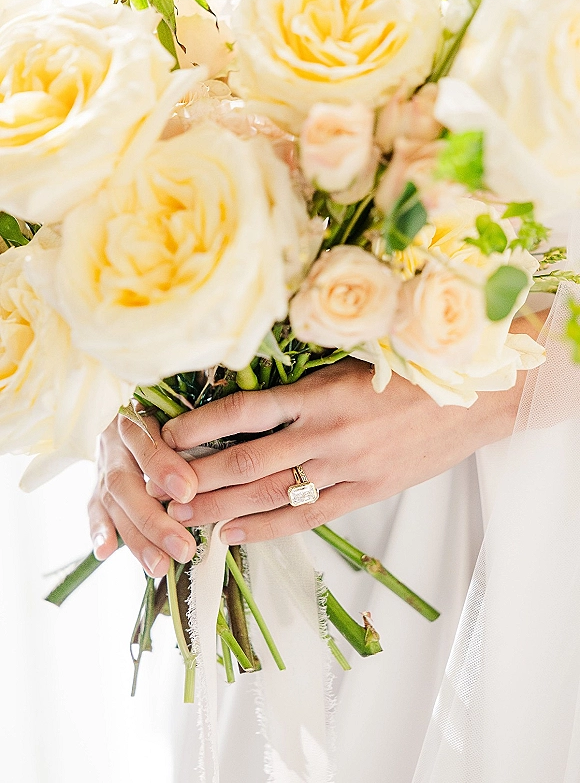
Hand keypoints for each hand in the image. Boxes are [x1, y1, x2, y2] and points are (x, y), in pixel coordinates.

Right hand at [88, 412, 197, 576]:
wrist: (140, 411)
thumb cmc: (177, 417)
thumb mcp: (184, 414)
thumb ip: (196, 435)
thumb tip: (220, 469)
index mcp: (139, 416)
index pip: (146, 441)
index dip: (163, 466)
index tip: (188, 491)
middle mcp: (115, 441)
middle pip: (126, 482)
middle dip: (154, 520)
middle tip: (183, 548)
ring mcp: (103, 465)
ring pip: (113, 502)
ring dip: (136, 537)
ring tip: (160, 565)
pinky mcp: (97, 485)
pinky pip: (93, 508)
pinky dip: (99, 530)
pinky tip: (105, 552)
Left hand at [160, 356, 523, 543]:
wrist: (472, 397)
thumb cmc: (408, 372)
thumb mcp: (353, 361)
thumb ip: (305, 381)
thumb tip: (252, 392)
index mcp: (320, 392)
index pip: (244, 410)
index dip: (200, 425)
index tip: (166, 435)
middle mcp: (326, 432)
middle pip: (246, 461)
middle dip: (196, 477)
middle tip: (158, 489)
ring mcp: (346, 467)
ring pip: (270, 494)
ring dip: (220, 507)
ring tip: (181, 518)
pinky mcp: (365, 492)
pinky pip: (308, 515)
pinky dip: (267, 528)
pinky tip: (233, 534)